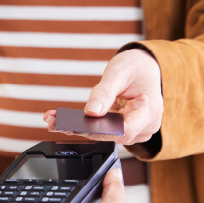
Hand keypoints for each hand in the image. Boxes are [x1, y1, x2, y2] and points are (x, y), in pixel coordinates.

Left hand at [45, 49, 161, 144]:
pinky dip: (84, 125)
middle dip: (82, 130)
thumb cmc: (136, 67)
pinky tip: (63, 120)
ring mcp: (136, 130)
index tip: (77, 127)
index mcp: (150, 110)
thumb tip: (91, 112)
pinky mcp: (123, 130)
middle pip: (112, 135)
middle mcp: (145, 126)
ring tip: (53, 120)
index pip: (125, 130)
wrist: (144, 67)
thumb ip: (105, 93)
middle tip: (53, 122)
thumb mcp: (119, 73)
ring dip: (79, 128)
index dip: (100, 131)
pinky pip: (103, 131)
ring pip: (105, 135)